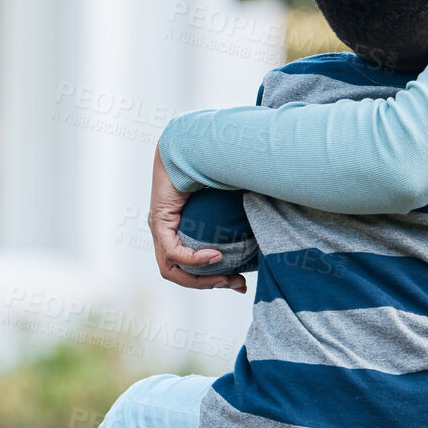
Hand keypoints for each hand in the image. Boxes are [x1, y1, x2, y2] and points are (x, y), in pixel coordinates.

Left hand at [149, 147, 246, 291]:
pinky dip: (195, 259)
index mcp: (177, 229)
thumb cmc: (213, 165)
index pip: (188, 269)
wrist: (192, 142)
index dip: (213, 280)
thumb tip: (268, 229)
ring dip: (200, 279)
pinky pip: (173, 251)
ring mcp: (159, 228)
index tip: (240, 283)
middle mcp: (164, 232)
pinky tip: (216, 257)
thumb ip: (239, 219)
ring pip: (172, 270)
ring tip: (226, 277)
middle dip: (209, 284)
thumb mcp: (229, 202)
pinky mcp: (159, 221)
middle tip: (237, 285)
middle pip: (179, 275)